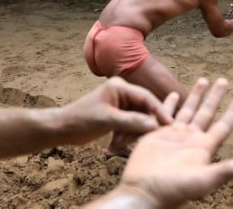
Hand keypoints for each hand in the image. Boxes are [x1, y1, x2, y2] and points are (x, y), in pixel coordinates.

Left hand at [54, 77, 172, 145]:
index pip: (146, 97)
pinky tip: (113, 145)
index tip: (169, 125)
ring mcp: (120, 105)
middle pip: (144, 110)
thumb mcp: (107, 120)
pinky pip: (131, 126)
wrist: (62, 128)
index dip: (159, 110)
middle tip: (133, 141)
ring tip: (117, 144)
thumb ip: (131, 122)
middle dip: (139, 127)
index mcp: (120, 87)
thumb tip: (154, 125)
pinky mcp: (118, 116)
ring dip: (130, 134)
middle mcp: (122, 93)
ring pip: (138, 121)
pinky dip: (125, 137)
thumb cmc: (81, 119)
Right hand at [118, 78, 232, 207]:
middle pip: (207, 113)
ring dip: (196, 95)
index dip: (232, 112)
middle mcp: (191, 140)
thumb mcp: (203, 180)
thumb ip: (226, 171)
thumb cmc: (173, 190)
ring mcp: (174, 136)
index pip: (223, 126)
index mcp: (204, 148)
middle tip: (224, 80)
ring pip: (188, 110)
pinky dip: (169, 104)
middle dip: (215, 96)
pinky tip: (173, 94)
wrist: (143, 192)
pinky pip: (165, 114)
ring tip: (203, 80)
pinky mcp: (157, 135)